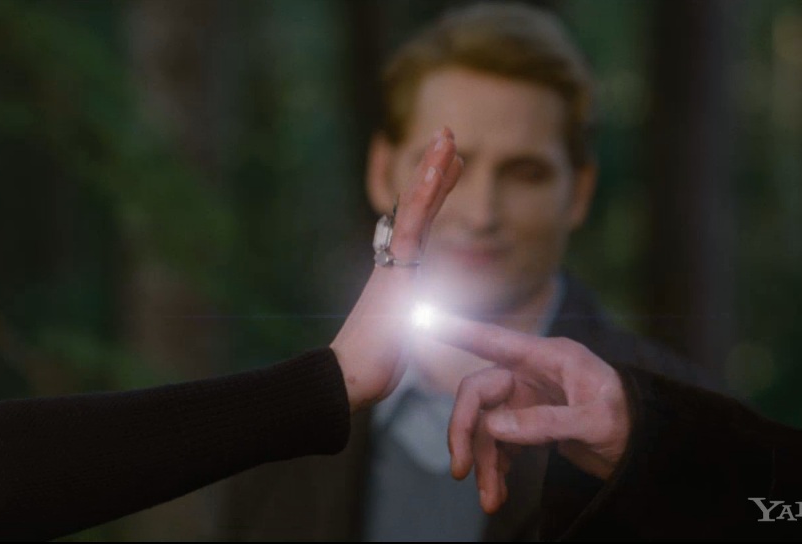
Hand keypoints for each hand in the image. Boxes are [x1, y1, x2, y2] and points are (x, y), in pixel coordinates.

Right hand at [331, 127, 461, 412]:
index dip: (435, 189)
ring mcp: (394, 263)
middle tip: (448, 135)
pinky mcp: (394, 272)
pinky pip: (411, 226)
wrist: (350, 376)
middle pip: (417, 203)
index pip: (421, 219)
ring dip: (431, 171)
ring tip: (447, 139)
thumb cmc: (373, 362)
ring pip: (415, 206)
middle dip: (434, 169)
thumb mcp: (403, 330)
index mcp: (400, 269)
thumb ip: (411, 313)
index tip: (451, 163)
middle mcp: (395, 259)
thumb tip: (416, 312)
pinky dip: (422, 197)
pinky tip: (435, 172)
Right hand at [426, 315, 631, 512]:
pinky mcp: (527, 423)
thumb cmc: (629, 421)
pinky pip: (498, 444)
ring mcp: (526, 399)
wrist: (646, 448)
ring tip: (489, 499)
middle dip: (465, 432)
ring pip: (484, 426)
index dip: (456, 331)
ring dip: (482, 463)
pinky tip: (497, 493)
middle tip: (460, 469)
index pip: (493, 340)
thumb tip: (492, 428)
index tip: (422, 321)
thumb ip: (544, 422)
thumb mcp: (594, 422)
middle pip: (477, 394)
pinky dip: (494, 470)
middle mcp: (530, 374)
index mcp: (548, 358)